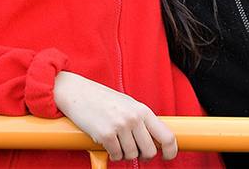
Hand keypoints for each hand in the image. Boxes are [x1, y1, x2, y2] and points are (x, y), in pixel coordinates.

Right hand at [53, 71, 177, 161]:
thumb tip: (156, 140)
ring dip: (125, 154)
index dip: (171, 151)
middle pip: (150, 151)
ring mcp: (120, 126)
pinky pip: (116, 155)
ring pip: (132, 155)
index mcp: (142, 110)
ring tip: (117, 143)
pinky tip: (108, 144)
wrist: (76, 92)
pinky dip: (113, 154)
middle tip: (135, 151)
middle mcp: (134, 118)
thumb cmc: (101, 99)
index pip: (167, 136)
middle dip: (143, 155)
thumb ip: (142, 120)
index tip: (167, 156)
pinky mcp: (106, 135)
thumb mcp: (127, 104)